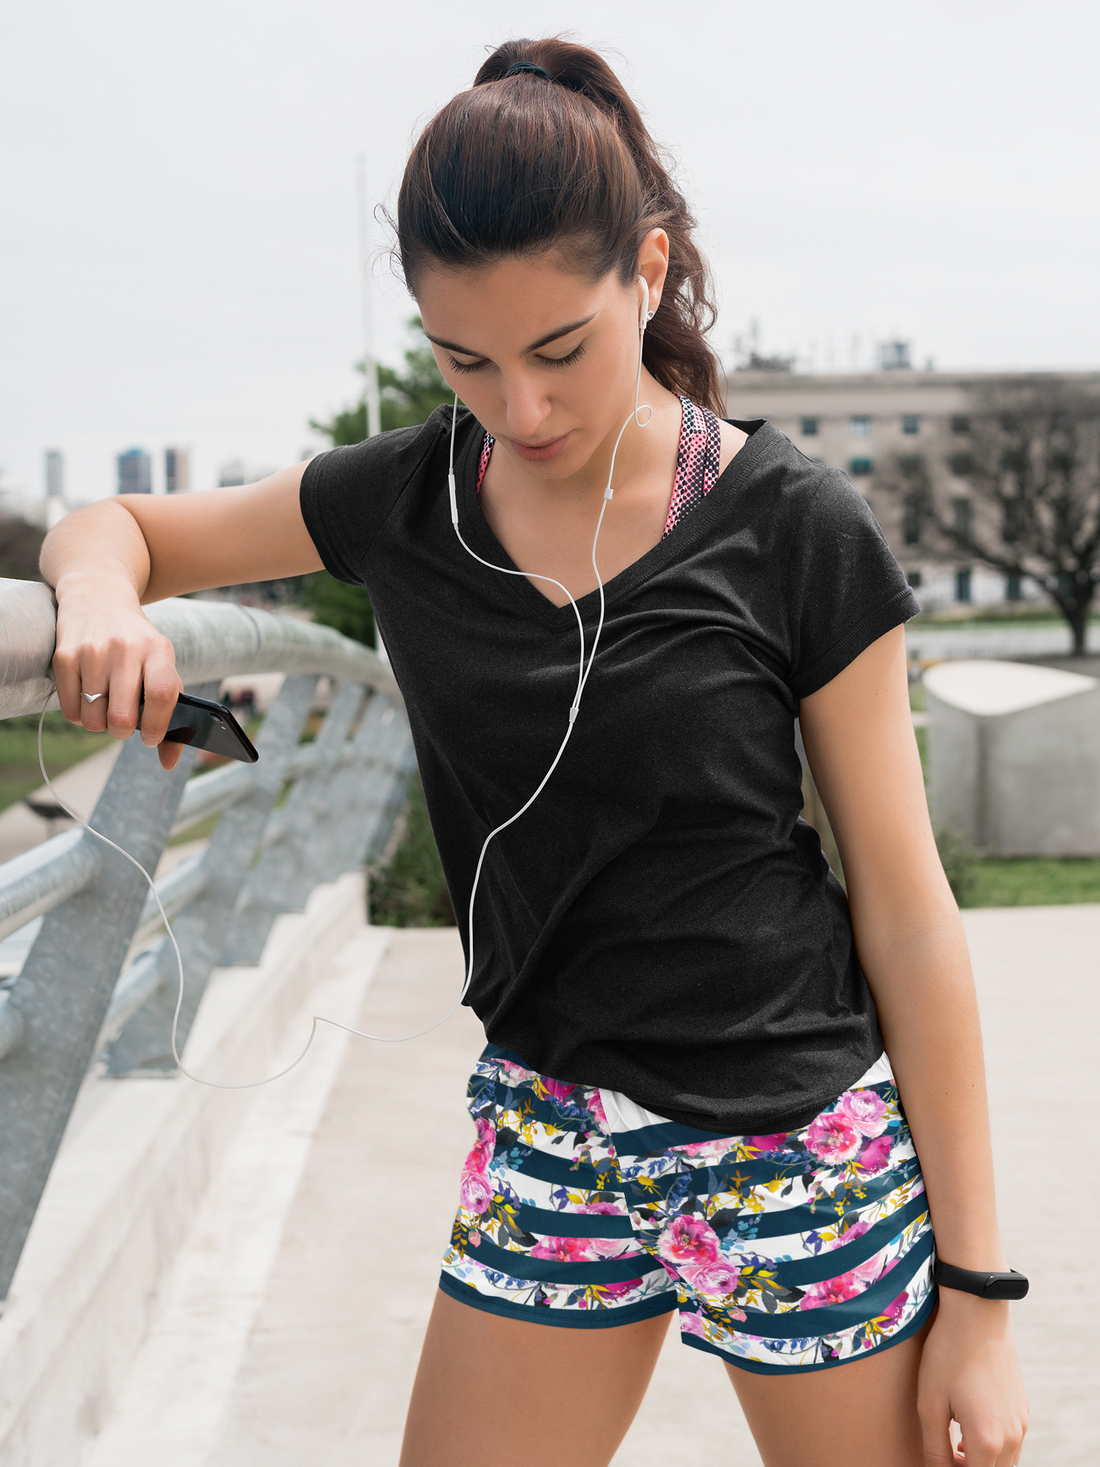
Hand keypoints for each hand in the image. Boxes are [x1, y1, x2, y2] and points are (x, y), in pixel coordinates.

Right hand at [52, 573, 184, 770]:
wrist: (98, 597)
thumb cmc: (137, 646)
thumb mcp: (160, 665)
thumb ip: (169, 714)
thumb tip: (169, 763)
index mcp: (158, 650)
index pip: (160, 695)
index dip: (156, 726)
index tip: (150, 737)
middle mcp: (125, 648)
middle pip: (122, 718)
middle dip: (123, 732)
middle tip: (123, 724)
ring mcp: (92, 651)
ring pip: (94, 720)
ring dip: (99, 724)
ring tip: (105, 705)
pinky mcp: (64, 656)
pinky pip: (70, 711)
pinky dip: (79, 715)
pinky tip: (87, 697)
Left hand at [917, 1293, 1027, 1464]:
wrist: (977, 1314)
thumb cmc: (948, 1356)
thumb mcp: (930, 1403)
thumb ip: (934, 1449)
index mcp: (987, 1441)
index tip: (936, 1460)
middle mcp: (1012, 1438)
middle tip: (944, 1455)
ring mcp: (1021, 1423)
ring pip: (1006, 1463)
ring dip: (982, 1463)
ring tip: (955, 1445)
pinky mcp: (1023, 1409)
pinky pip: (1012, 1443)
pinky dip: (993, 1448)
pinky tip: (969, 1428)